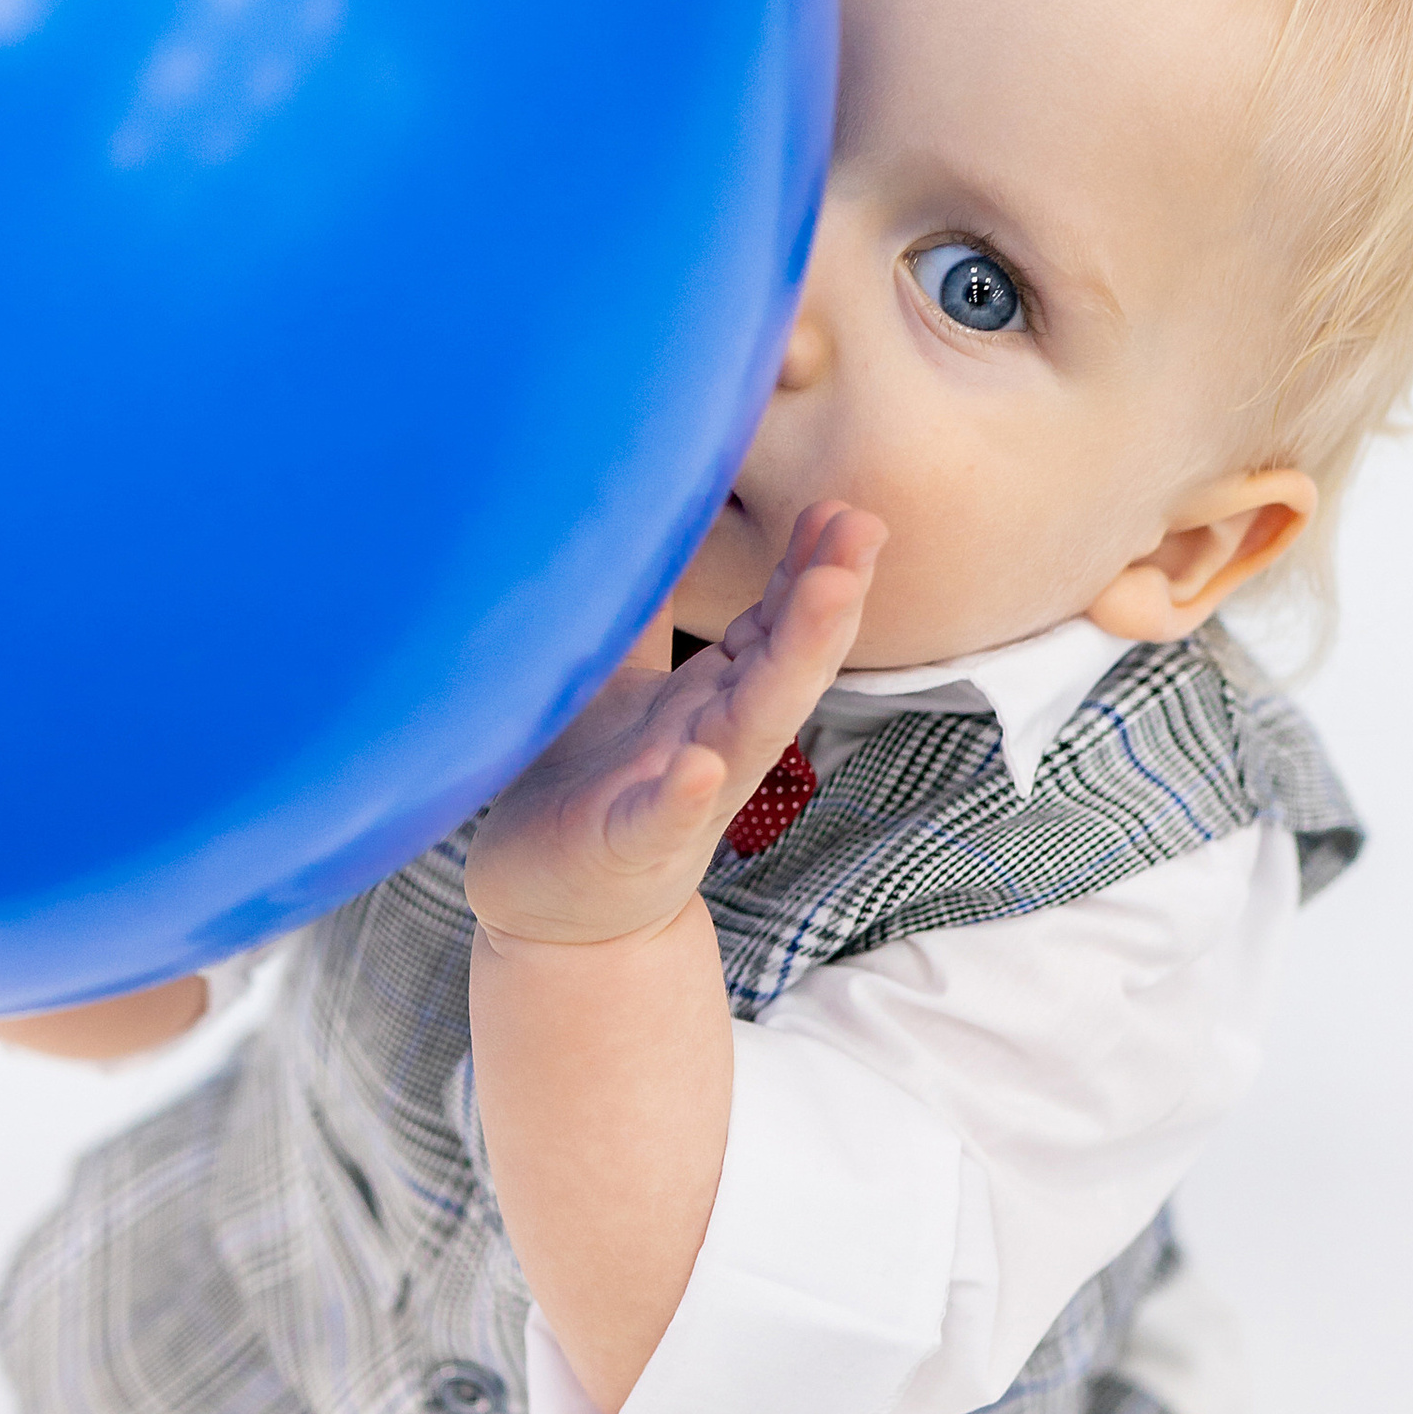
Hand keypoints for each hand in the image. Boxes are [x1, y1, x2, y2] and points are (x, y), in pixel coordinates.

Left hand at [466, 501, 883, 954]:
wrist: (549, 908)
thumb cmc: (590, 782)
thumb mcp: (624, 685)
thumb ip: (649, 614)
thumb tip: (661, 517)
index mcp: (715, 698)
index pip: (778, 624)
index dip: (811, 565)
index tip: (844, 504)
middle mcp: (715, 741)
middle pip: (786, 664)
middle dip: (828, 596)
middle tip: (863, 525)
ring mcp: (682, 798)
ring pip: (750, 727)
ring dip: (793, 663)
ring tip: (829, 594)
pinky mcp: (628, 846)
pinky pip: (661, 818)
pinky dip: (684, 794)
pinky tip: (700, 765)